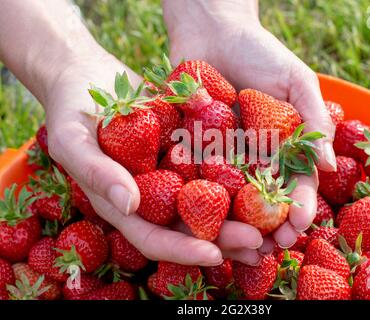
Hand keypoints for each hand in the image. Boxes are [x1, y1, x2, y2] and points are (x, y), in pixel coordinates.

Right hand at [44, 52, 262, 265]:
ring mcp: (172, 172)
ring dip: (241, 213)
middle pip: (191, 226)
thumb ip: (96, 173)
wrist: (86, 75)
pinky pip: (215, 162)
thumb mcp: (72, 140)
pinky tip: (266, 176)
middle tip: (259, 242)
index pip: (155, 237)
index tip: (213, 255)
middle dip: (225, 237)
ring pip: (210, 200)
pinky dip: (238, 171)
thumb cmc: (69, 111)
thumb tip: (129, 204)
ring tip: (274, 223)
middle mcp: (153, 194)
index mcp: (125, 204)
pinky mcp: (187, 147)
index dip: (183, 250)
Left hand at [164, 0, 336, 251]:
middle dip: (267, 226)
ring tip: (237, 246)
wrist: (212, 30)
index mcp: (282, 145)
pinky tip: (198, 220)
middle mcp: (253, 156)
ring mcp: (222, 155)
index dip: (299, 206)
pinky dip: (197, 199)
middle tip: (269, 248)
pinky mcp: (192, 147)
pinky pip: (194, 176)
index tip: (298, 225)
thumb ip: (314, 120)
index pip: (295, 182)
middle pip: (262, 199)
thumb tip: (328, 167)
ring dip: (234, 224)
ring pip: (229, 197)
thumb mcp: (297, 80)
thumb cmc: (261, 51)